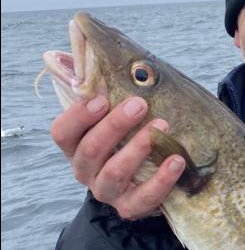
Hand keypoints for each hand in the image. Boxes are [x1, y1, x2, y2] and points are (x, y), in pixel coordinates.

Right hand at [50, 95, 185, 219]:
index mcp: (75, 146)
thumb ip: (103, 86)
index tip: (103, 99)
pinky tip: (176, 159)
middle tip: (139, 104)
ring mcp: (107, 191)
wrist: (145, 181)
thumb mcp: (114, 114)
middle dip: (115, 125)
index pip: (62, 132)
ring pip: (115, 172)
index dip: (79, 116)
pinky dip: (162, 178)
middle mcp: (85, 170)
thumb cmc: (128, 137)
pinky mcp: (130, 207)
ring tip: (162, 126)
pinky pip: (145, 197)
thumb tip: (88, 41)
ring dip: (138, 148)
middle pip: (91, 150)